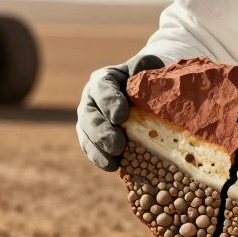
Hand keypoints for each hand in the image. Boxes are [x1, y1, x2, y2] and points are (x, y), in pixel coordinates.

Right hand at [76, 54, 164, 170]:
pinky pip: (91, 149)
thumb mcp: (151, 69)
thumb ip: (147, 69)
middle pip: (89, 115)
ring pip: (86, 135)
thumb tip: (149, 78)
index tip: (121, 116)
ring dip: (98, 150)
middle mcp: (91, 99)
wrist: (145, 91)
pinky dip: (100, 159)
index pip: (102, 88)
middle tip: (117, 145)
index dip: (109, 102)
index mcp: (104, 79)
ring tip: (112, 163)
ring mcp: (90, 120)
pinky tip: (113, 167)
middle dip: (102, 133)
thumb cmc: (149, 79)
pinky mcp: (94, 138)